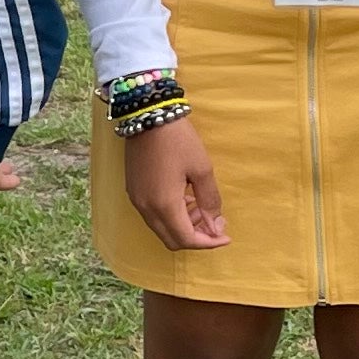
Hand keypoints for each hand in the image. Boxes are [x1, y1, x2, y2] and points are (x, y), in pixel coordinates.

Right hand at [123, 114, 229, 250]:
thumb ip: (209, 201)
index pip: (187, 239)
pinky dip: (170, 216)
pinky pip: (153, 216)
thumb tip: (216, 226)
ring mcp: (137, 200)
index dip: (208, 243)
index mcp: (164, 205)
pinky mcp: (133, 191)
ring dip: (183, 227)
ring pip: (161, 229)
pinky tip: (184, 199)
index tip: (226, 236)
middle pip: (172, 240)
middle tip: (215, 224)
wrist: (148, 115)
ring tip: (201, 208)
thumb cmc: (179, 141)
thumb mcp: (202, 169)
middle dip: (196, 238)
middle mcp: (146, 208)